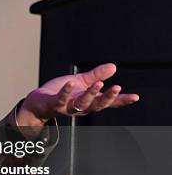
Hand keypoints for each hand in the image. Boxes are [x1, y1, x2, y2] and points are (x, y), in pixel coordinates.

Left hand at [17, 63, 139, 127]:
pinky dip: (66, 92)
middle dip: (108, 97)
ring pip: (82, 104)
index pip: (108, 102)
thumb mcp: (80, 82)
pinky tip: (70, 83)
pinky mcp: (54, 104)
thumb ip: (96, 76)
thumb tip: (114, 67)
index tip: (135, 97)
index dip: (121, 100)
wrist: (39, 103)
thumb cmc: (60, 92)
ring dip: (90, 94)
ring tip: (98, 83)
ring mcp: (67, 107)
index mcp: (89, 101)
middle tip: (117, 88)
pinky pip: (61, 100)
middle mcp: (81, 107)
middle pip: (97, 105)